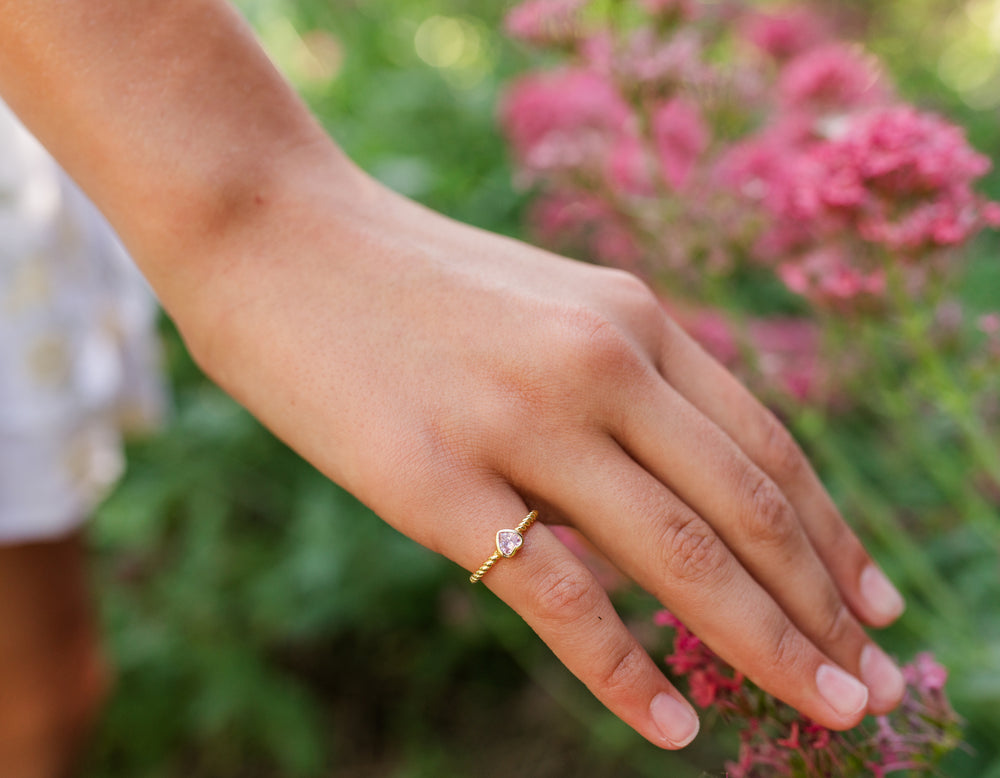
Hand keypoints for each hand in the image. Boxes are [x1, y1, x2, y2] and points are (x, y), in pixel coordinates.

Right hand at [172, 159, 904, 749]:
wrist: (277, 231)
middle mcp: (601, 361)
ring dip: (767, 644)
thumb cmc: (406, 277)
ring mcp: (523, 420)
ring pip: (682, 554)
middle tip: (874, 687)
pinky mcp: (439, 480)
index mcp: (631, 316)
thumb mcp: (541, 306)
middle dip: (825, 608)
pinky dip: (627, 672)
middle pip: (748, 507)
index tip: (873, 603)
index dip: (833, 532)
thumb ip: (614, 383)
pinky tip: (672, 726)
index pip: (767, 444)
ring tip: (824, 713)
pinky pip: (561, 596)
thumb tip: (663, 492)